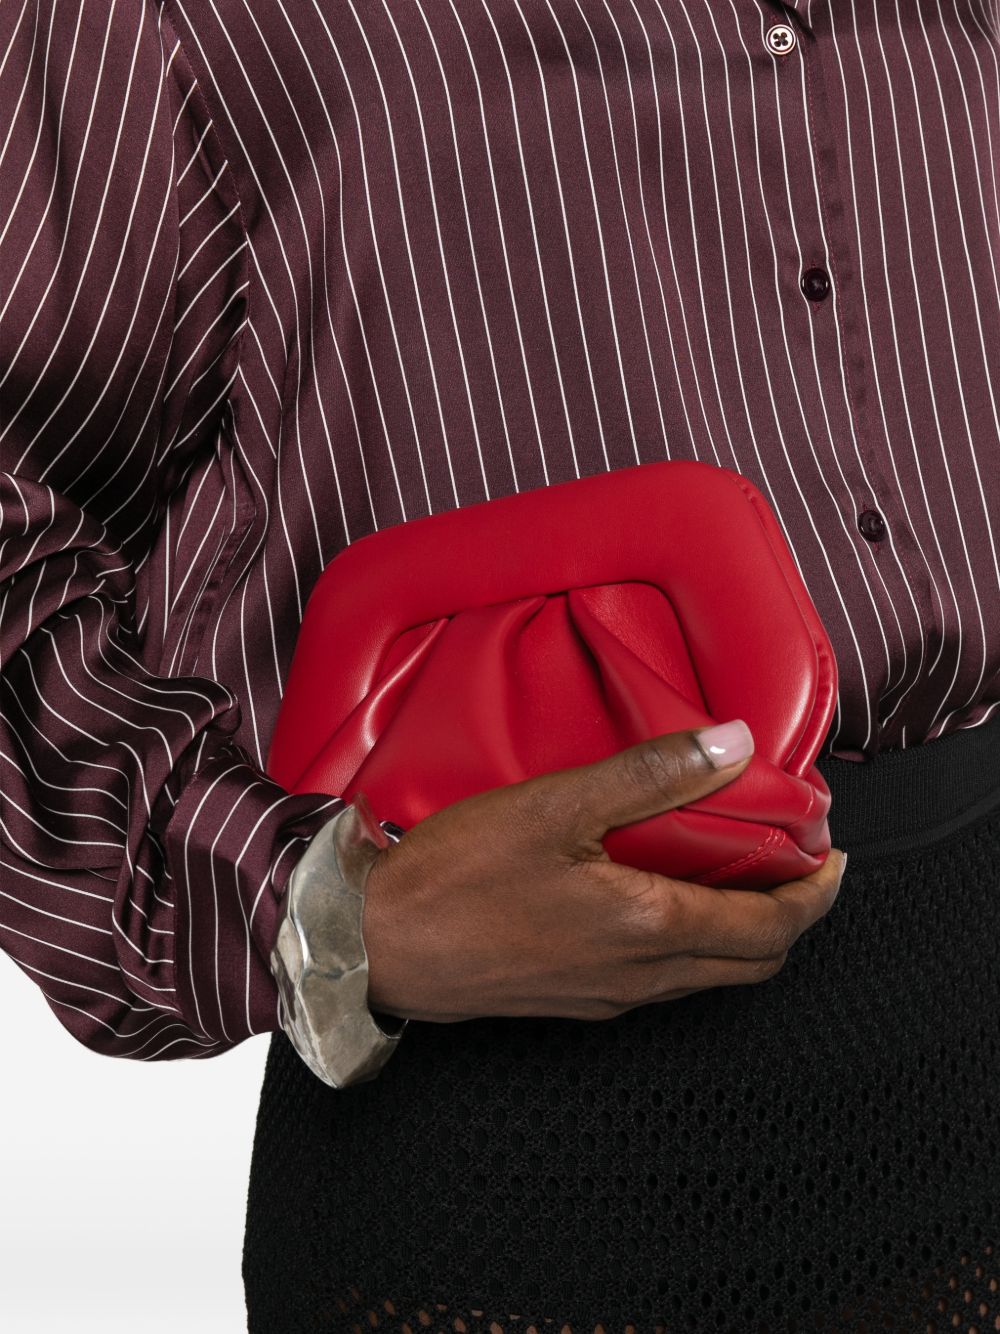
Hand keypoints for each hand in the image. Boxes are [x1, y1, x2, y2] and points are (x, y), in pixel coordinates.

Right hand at [360, 722, 845, 1023]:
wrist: (374, 946)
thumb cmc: (455, 879)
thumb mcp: (555, 805)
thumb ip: (650, 773)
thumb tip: (731, 745)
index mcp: (648, 929)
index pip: (772, 928)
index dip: (816, 895)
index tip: (831, 859)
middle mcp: (639, 978)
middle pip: (751, 963)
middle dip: (788, 916)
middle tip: (793, 866)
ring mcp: (606, 998)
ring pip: (706, 977)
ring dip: (739, 933)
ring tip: (732, 875)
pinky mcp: (573, 1002)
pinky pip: (659, 983)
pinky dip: (687, 945)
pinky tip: (656, 901)